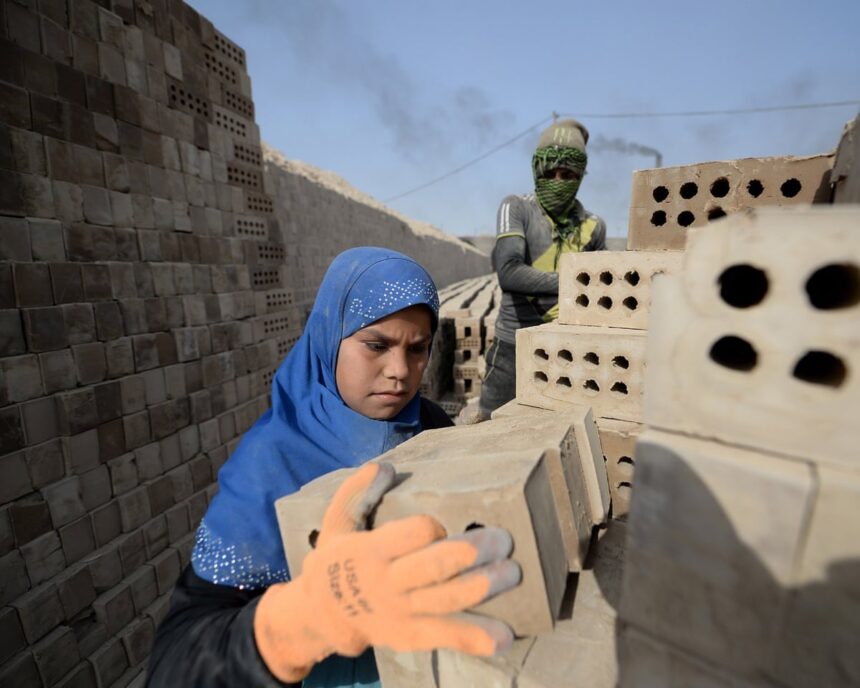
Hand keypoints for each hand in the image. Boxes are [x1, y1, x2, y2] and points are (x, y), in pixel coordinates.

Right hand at [254, 462, 520, 681]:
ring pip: (446, 601)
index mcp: (371, 551)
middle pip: (434, 567)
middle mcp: (389, 583)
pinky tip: (503, 636)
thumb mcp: (337, 521)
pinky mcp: (413, 635)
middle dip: (471, 553)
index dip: (430, 528)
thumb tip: (383, 467)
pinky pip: (446, 637)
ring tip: (512, 572)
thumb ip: (357, 491)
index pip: (407, 536)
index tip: (445, 522)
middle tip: (502, 539)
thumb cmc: (338, 559)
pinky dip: (475, 638)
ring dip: (482, 587)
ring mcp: (403, 613)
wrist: (322, 616)